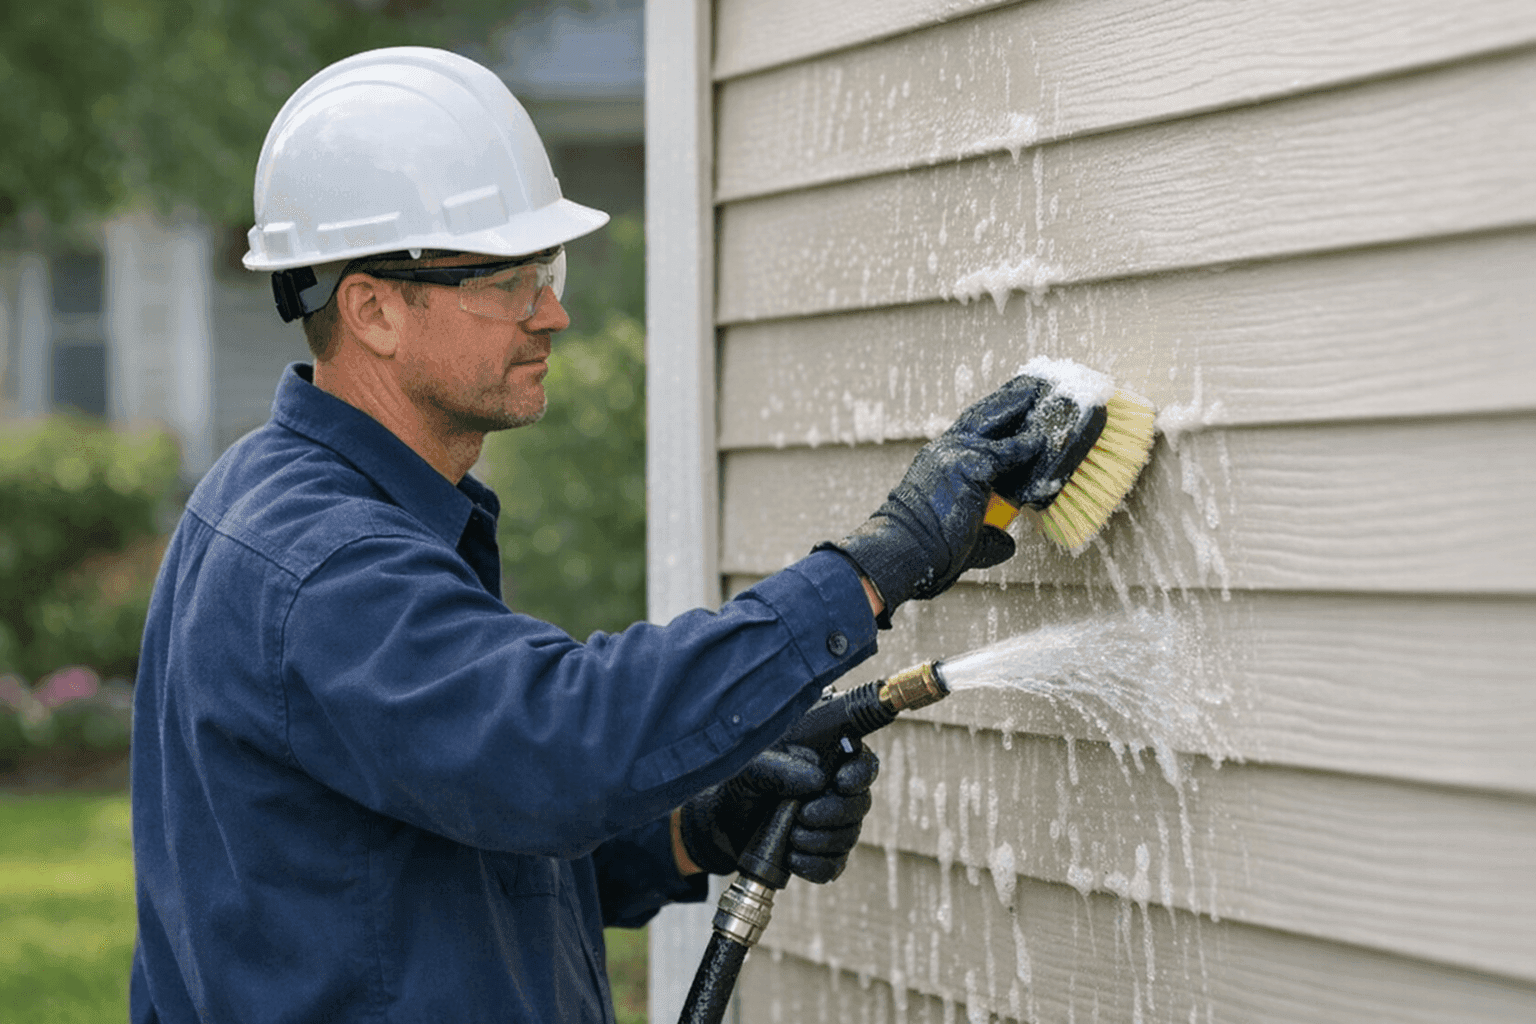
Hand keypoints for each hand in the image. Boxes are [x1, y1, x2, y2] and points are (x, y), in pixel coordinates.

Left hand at [678, 744, 878, 883]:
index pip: (862, 763)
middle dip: (835, 813)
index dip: (860, 774)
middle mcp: (835, 793)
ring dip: (821, 841)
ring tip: (791, 837)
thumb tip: (816, 779)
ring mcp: (831, 826)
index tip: (840, 783)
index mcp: (826, 761)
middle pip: (860, 803)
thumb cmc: (741, 788)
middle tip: (804, 815)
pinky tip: (792, 859)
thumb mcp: (749, 770)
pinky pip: (835, 866)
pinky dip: (815, 865)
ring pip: (849, 836)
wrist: (724, 826)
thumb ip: (779, 767)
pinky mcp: (822, 855)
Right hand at [821, 373, 1103, 622]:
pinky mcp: (972, 466)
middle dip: (1007, 399)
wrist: (906, 550)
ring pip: (993, 421)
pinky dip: (1029, 444)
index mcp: (937, 461)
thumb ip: (986, 533)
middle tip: (1029, 384)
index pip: (969, 431)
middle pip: (980, 416)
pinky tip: (1044, 438)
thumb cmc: (924, 548)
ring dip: (1018, 404)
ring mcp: (956, 455)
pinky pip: (1010, 451)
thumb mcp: (956, 533)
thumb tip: (1008, 543)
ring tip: (1039, 390)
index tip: (1011, 405)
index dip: (992, 417)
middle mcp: (944, 450)